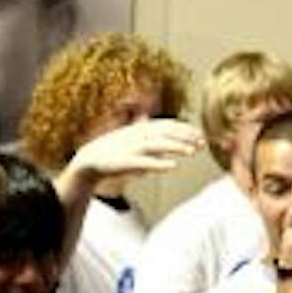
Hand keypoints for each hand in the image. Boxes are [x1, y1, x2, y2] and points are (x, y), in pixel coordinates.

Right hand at [63, 118, 203, 184]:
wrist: (89, 162)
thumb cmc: (116, 155)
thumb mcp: (136, 147)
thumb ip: (153, 149)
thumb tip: (170, 156)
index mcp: (141, 129)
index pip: (167, 125)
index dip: (184, 129)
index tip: (201, 135)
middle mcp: (137, 135)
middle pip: (166, 132)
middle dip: (185, 136)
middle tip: (202, 143)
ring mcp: (131, 147)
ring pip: (157, 144)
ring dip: (176, 146)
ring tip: (192, 151)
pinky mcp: (124, 161)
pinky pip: (144, 162)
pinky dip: (158, 163)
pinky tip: (172, 166)